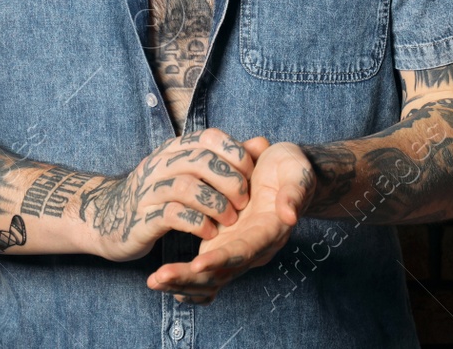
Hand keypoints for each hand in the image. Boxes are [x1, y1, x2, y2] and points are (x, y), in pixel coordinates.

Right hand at [83, 127, 261, 262]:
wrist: (107, 218)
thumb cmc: (157, 195)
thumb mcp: (187, 171)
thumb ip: (223, 159)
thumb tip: (261, 144)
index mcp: (175, 149)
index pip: (210, 137)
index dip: (236, 154)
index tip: (252, 175)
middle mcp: (161, 164)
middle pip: (202, 160)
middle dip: (230, 181)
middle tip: (244, 202)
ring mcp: (149, 190)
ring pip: (188, 187)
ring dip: (216, 204)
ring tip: (230, 220)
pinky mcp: (142, 217)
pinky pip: (173, 215)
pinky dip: (197, 223)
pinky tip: (210, 233)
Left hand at [147, 138, 315, 304]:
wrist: (286, 173)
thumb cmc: (291, 170)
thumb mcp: (298, 173)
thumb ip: (294, 193)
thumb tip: (289, 215)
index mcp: (269, 232)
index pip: (244, 252)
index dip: (222, 259)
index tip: (198, 265)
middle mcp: (252, 248)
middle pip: (221, 274)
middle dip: (190, 278)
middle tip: (159, 278)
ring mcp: (236, 249)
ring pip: (209, 278)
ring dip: (181, 281)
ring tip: (153, 281)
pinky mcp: (224, 246)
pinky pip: (204, 273)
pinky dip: (185, 279)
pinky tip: (162, 283)